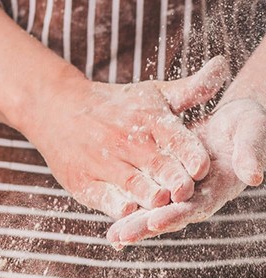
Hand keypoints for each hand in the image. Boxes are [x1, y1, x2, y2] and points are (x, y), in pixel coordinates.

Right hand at [23, 57, 228, 218]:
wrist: (55, 108)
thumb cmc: (113, 105)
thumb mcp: (151, 93)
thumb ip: (191, 90)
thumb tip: (222, 67)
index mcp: (148, 119)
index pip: (175, 139)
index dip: (190, 155)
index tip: (201, 168)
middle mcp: (125, 141)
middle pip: (156, 165)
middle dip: (173, 180)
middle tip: (186, 192)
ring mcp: (102, 162)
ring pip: (132, 183)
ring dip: (149, 195)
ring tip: (162, 203)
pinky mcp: (83, 182)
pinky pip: (102, 197)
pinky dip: (115, 204)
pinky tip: (128, 210)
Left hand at [106, 96, 265, 245]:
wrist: (235, 119)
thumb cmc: (247, 124)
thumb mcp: (251, 133)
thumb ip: (250, 154)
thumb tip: (254, 176)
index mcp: (219, 188)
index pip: (196, 206)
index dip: (176, 214)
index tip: (155, 221)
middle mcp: (199, 196)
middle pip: (170, 215)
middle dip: (144, 226)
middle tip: (121, 237)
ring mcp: (183, 193)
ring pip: (155, 211)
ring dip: (133, 224)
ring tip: (112, 238)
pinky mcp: (169, 184)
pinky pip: (148, 199)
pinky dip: (130, 209)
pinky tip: (112, 224)